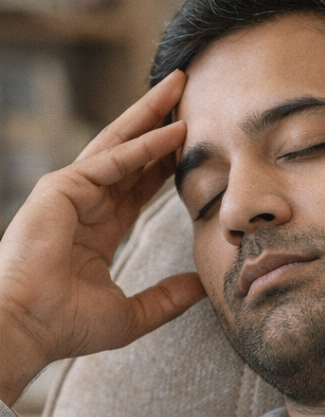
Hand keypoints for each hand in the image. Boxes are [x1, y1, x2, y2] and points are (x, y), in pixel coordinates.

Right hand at [0, 71, 206, 405]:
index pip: (139, 185)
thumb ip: (168, 298)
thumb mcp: (133, 313)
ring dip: (152, 115)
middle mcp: (84, 204)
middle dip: (158, 121)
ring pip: (120, 144)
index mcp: (98, 229)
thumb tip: (201, 287)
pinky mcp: (61, 190)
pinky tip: (173, 131)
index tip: (193, 140)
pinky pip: (112, 162)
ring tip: (181, 87)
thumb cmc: (68, 325)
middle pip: (130, 152)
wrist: (30, 329)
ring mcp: (70, 193)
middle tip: (188, 91)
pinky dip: (144, 146)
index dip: (165, 160)